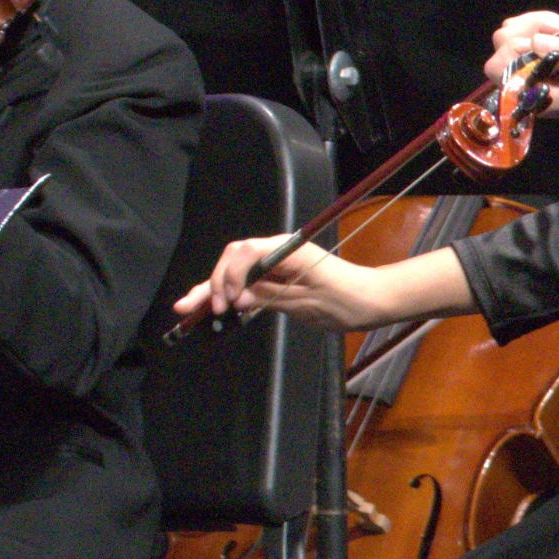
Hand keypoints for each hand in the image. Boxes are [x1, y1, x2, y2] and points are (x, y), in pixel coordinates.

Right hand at [174, 234, 392, 333]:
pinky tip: (213, 304)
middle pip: (234, 260)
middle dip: (212, 282)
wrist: (371, 300)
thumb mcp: (306, 303)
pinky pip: (249, 282)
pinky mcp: (279, 277)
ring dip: (214, 288)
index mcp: (287, 250)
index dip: (228, 277)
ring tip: (187, 306)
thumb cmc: (346, 301)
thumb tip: (236, 298)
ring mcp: (278, 264)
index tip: (227, 304)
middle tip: (193, 308)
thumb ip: (269, 297)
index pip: (244, 254)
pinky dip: (231, 294)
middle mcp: (279, 252)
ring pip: (237, 271)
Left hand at [484, 9, 558, 134]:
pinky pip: (522, 29)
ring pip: (511, 31)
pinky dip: (540, 23)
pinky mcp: (530, 56)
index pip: (500, 64)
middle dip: (532, 27)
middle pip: (502, 42)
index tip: (557, 42)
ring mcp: (524, 68)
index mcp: (530, 94)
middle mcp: (521, 82)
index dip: (521, 46)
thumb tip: (535, 41)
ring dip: (537, 22)